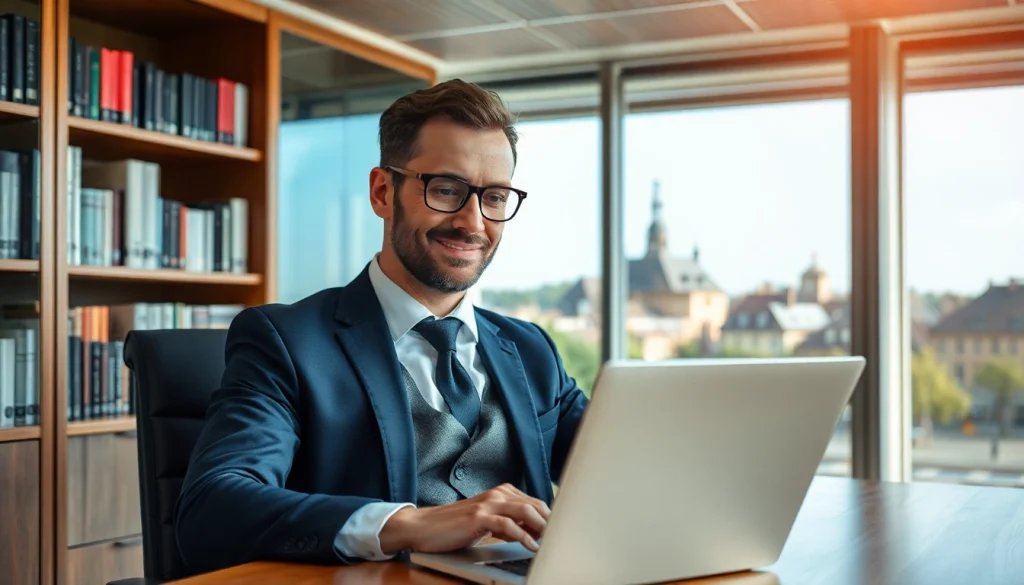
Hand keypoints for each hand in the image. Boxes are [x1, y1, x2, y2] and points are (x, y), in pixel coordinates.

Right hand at [379, 483, 550, 554]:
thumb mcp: (486, 521)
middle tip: (561, 538)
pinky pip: (508, 525)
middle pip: (535, 505)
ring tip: (551, 542)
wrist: (423, 526)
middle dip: (551, 523)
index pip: (535, 502)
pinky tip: (531, 546)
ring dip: (542, 528)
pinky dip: (523, 536)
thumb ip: (509, 523)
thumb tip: (533, 533)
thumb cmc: (455, 526)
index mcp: (501, 492)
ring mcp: (488, 504)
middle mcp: (497, 494)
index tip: (562, 532)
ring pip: (525, 511)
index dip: (551, 518)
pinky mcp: (479, 517)